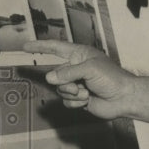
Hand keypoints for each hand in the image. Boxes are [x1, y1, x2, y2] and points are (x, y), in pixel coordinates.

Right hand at [24, 40, 148, 123]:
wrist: (124, 98)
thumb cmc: (112, 78)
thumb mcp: (90, 69)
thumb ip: (67, 72)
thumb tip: (49, 78)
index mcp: (79, 55)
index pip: (56, 48)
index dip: (40, 46)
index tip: (25, 46)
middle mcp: (76, 68)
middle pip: (55, 75)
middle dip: (65, 83)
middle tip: (79, 86)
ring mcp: (77, 84)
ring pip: (59, 89)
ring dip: (72, 94)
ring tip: (86, 93)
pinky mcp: (78, 98)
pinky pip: (66, 101)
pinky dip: (75, 103)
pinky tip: (88, 101)